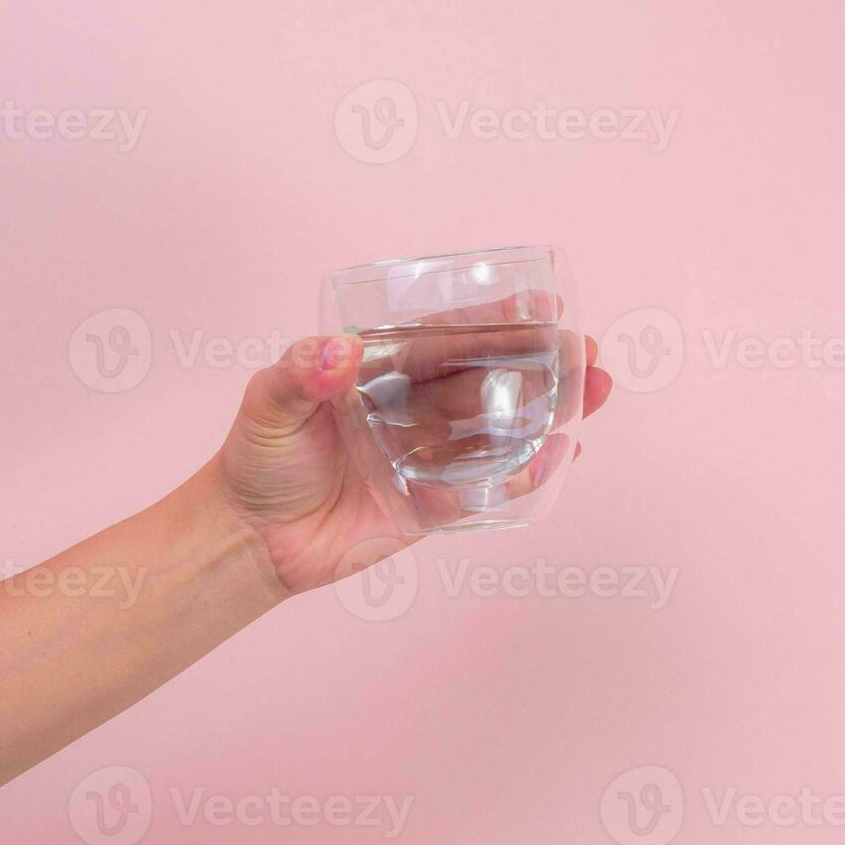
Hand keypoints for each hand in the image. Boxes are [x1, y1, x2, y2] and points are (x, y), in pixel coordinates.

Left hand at [205, 296, 613, 594]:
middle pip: (485, 379)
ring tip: (594, 393)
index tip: (541, 305)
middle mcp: (410, 409)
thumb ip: (295, 375)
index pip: (444, 340)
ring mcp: (425, 456)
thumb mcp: (265, 404)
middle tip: (585, 351)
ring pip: (497, 428)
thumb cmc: (257, 461)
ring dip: (547, 411)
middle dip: (538, 362)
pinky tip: (563, 455)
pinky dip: (525, 473)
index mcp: (379, 373)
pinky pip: (486, 487)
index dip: (492, 323)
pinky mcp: (431, 506)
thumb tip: (335, 352)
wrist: (250, 539)